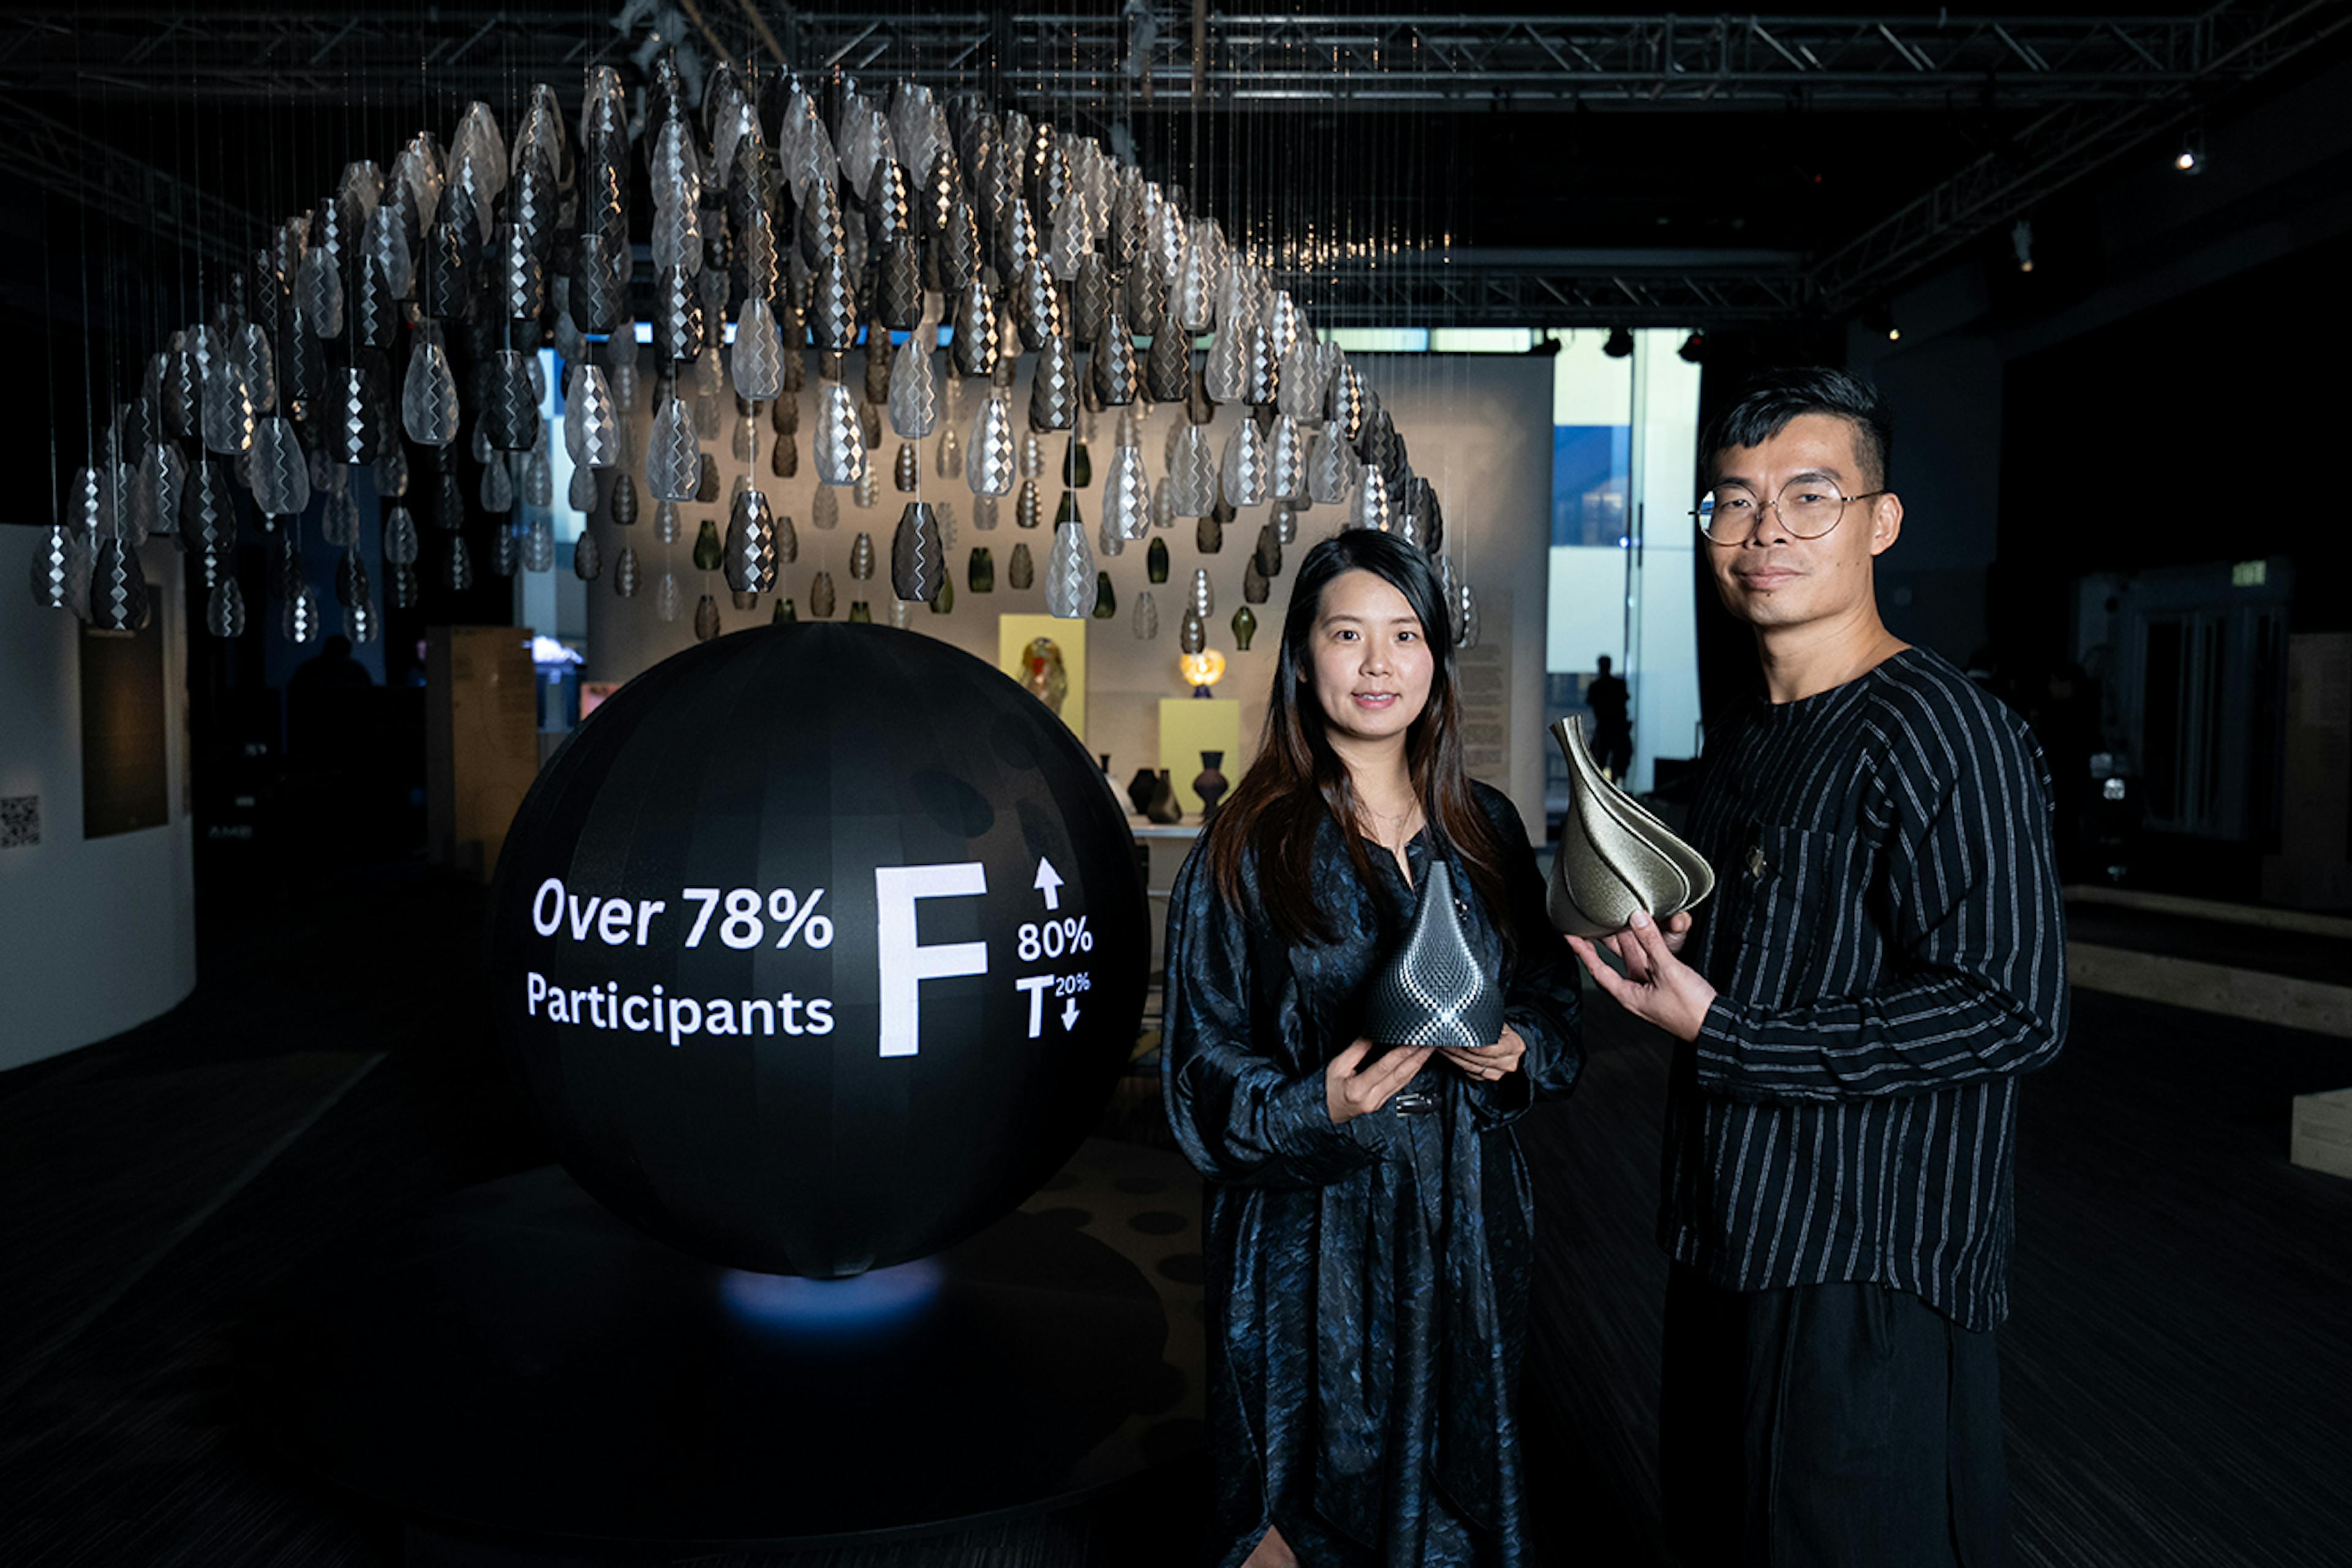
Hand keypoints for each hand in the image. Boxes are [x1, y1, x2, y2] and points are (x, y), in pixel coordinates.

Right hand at [1325, 1037, 1434, 1124]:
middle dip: (1416, 1058)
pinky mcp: (1383, 1102)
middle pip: (1400, 1076)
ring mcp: (1379, 1103)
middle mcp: (1371, 1098)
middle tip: (1429, 1044)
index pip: (1384, 1067)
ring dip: (1417, 1065)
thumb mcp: (1336, 1067)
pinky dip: (1411, 1073)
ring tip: (1427, 1051)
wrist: (1329, 1111)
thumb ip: (1356, 1050)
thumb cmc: (1331, 1089)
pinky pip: (1401, 1086)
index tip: (1412, 1042)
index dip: (1400, 1054)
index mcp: (1357, 1089)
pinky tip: (1417, 1063)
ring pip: (1403, 1082)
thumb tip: (1372, 1035)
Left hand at [1439, 1024, 1524, 1082]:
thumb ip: (1488, 1023)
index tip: (1464, 1042)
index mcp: (1514, 1046)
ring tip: (1441, 1046)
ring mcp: (1498, 1072)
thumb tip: (1467, 1018)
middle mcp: (1508, 1062)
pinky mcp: (1487, 1077)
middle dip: (1458, 1049)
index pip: (1493, 1049)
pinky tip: (1447, 1054)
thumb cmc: (1502, 1030)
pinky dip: (1456, 1063)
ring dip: (1453, 1056)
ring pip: (1471, 1067)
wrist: (1508, 1044)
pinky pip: (1469, 1072)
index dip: (1477, 1047)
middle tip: (1444, 1040)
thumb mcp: (1499, 1023)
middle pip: (1478, 1059)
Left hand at [1566, 909, 1717, 1042]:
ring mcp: (1650, 990)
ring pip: (1633, 960)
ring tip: (1617, 920)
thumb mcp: (1668, 970)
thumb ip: (1652, 943)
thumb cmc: (1691, 1009)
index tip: (1570, 937)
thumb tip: (1637, 919)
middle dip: (1603, 943)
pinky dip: (1645, 948)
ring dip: (1626, 942)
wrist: (1716, 1025)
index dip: (1583, 952)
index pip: (1597, 969)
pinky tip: (1645, 934)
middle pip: (1613, 963)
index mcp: (1628, 995)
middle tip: (1591, 924)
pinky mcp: (1664, 986)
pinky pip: (1649, 963)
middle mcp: (1635, 993)